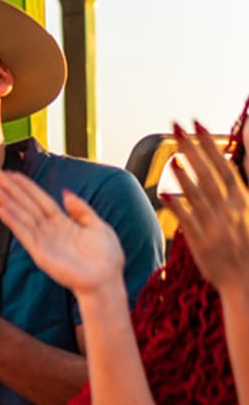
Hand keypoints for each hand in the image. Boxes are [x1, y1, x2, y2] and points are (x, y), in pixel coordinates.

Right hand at [0, 171, 125, 297]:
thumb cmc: (106, 258)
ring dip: (6, 202)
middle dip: (10, 190)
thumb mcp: (98, 225)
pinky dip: (11, 222)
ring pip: (21, 216)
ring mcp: (43, 241)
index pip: (39, 199)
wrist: (106, 281)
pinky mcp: (40, 253)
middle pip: (26, 205)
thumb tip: (66, 193)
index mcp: (63, 222)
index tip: (12, 174)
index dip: (26, 186)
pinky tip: (0, 210)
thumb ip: (81, 209)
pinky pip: (23, 234)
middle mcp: (49, 230)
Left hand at [167, 121, 248, 295]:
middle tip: (177, 125)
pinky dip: (178, 207)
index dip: (209, 144)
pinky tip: (164, 193)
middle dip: (193, 148)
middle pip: (209, 173)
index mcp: (241, 200)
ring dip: (186, 175)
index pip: (223, 165)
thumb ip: (238, 186)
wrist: (246, 280)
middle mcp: (229, 209)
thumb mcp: (247, 212)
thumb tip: (232, 162)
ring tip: (173, 154)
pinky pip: (188, 222)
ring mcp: (215, 226)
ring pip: (199, 195)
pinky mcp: (201, 243)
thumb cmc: (245, 246)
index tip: (196, 124)